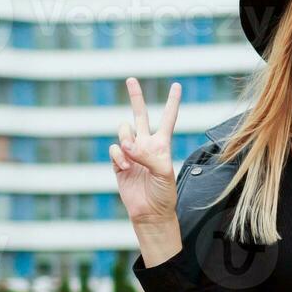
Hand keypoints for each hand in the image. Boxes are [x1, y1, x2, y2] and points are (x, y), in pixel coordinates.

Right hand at [111, 78, 180, 224]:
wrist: (149, 212)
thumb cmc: (163, 193)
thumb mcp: (164, 172)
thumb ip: (148, 155)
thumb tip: (127, 145)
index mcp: (162, 144)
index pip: (168, 118)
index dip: (172, 102)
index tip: (177, 85)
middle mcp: (146, 144)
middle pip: (139, 115)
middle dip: (135, 97)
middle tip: (131, 79)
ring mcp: (131, 152)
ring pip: (123, 130)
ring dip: (126, 139)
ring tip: (133, 156)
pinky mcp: (118, 162)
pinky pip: (115, 149)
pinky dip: (120, 157)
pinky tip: (127, 168)